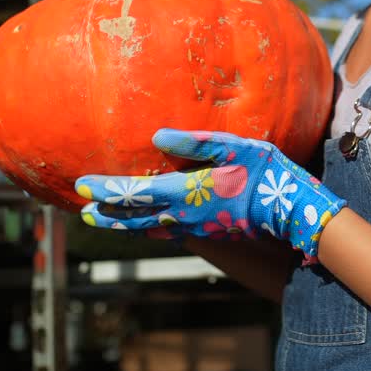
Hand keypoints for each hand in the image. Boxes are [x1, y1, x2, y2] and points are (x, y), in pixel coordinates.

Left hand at [75, 129, 345, 260]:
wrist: (289, 211)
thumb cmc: (264, 172)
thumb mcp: (233, 147)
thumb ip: (194, 142)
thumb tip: (156, 136)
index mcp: (184, 192)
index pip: (133, 193)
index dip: (105, 190)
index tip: (81, 186)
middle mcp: (182, 216)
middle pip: (133, 217)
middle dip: (106, 212)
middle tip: (83, 210)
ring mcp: (194, 229)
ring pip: (147, 229)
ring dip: (122, 225)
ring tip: (104, 221)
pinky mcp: (206, 234)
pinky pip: (166, 233)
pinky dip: (146, 229)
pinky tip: (145, 227)